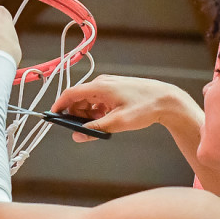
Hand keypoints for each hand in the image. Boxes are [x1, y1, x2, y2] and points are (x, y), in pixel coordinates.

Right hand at [50, 75, 182, 141]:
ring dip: (87, 113)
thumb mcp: (118, 122)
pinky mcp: (117, 90)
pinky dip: (97, 110)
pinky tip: (105, 120)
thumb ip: (95, 129)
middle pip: (79, 97)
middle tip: (77, 128)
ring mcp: (110, 85)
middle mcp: (103, 83)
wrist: (167, 100)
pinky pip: (99, 100)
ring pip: (89, 99)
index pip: (71, 93)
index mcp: (100, 87)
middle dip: (75, 113)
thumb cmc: (145, 108)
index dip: (59, 105)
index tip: (52, 116)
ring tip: (96, 126)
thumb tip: (77, 135)